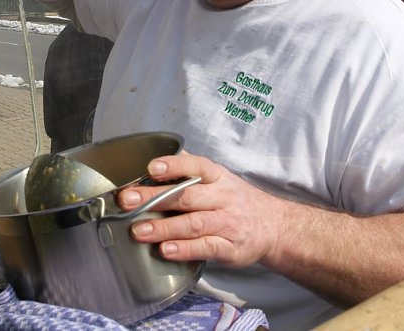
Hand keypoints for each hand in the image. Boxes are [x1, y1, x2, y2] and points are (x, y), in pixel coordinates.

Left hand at [118, 152, 281, 267]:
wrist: (275, 227)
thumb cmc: (237, 200)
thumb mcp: (220, 178)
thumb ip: (192, 168)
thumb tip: (164, 153)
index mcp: (218, 178)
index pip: (196, 167)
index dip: (174, 166)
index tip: (151, 168)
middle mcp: (222, 198)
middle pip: (186, 197)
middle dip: (155, 199)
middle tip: (128, 201)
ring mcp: (227, 224)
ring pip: (193, 224)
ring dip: (164, 228)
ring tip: (139, 231)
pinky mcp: (229, 248)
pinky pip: (206, 248)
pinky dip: (185, 250)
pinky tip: (166, 250)